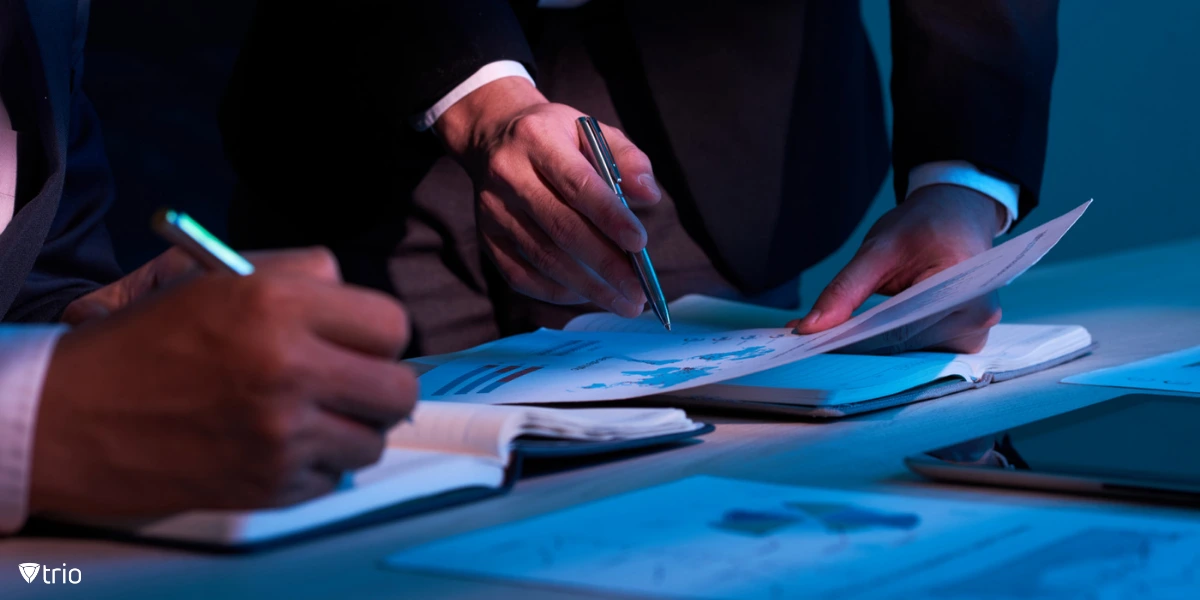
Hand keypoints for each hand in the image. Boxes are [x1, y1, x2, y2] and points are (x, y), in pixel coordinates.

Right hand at [30, 248, 416, 515]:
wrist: (74, 416)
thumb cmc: (146, 340)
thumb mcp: (216, 277)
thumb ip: (299, 275)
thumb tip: (353, 293)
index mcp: (277, 305)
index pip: (392, 324)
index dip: (378, 333)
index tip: (361, 340)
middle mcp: (287, 370)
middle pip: (399, 389)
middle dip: (381, 384)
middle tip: (352, 381)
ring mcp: (281, 434)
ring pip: (374, 440)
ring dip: (352, 428)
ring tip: (311, 414)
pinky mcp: (269, 484)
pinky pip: (334, 476)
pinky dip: (316, 463)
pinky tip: (277, 443)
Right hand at [436, 77, 661, 316]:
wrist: (491, 137)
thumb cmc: (555, 137)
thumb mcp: (591, 129)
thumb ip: (626, 158)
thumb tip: (649, 196)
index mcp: (538, 139)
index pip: (578, 184)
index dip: (610, 217)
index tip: (640, 244)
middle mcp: (509, 175)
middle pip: (562, 229)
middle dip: (606, 265)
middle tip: (638, 291)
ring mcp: (493, 211)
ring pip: (543, 258)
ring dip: (587, 287)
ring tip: (623, 302)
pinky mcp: (487, 239)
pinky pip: (521, 276)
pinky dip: (557, 292)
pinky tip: (587, 295)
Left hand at [790, 185, 1005, 353]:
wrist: (958, 214)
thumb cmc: (924, 225)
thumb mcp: (878, 248)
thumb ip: (844, 289)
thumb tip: (810, 327)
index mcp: (964, 288)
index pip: (901, 329)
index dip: (855, 340)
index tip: (816, 345)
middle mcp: (977, 318)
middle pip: (906, 348)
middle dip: (860, 347)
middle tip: (816, 342)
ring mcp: (974, 334)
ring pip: (912, 357)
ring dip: (877, 352)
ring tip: (841, 339)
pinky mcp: (965, 342)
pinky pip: (921, 354)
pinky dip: (893, 349)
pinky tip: (868, 339)